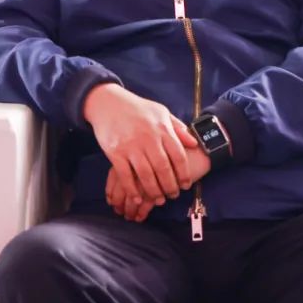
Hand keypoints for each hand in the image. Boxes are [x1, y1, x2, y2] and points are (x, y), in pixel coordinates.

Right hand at [84, 83, 198, 206]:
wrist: (108, 103)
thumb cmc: (138, 109)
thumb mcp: (161, 112)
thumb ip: (178, 128)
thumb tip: (194, 143)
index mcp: (162, 128)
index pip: (178, 155)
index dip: (184, 173)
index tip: (186, 185)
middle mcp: (148, 138)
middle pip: (163, 168)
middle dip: (170, 186)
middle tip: (173, 195)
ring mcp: (131, 146)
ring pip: (145, 175)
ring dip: (153, 191)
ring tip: (159, 199)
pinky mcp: (115, 152)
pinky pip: (125, 176)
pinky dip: (132, 189)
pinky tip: (138, 198)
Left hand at [106, 146, 210, 221]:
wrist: (200, 149)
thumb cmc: (177, 149)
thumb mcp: (157, 149)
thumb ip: (141, 159)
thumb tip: (126, 177)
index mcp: (135, 152)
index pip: (116, 174)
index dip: (112, 191)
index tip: (112, 202)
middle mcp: (139, 162)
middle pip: (122, 186)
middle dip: (119, 202)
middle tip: (120, 212)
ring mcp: (151, 174)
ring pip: (134, 195)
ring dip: (130, 209)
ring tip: (131, 217)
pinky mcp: (161, 185)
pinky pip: (147, 201)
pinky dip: (143, 210)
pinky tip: (142, 215)